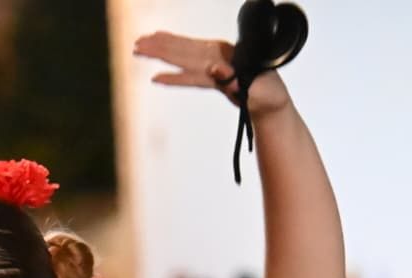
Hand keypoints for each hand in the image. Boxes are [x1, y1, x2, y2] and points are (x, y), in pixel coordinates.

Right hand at [133, 32, 290, 114]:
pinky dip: (173, 73)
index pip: (192, 59)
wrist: (274, 99)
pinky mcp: (212, 74)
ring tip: (141, 47)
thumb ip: (234, 80)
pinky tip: (158, 76)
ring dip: (162, 52)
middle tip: (138, 44)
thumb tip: (211, 69)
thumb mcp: (256, 89)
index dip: (171, 57)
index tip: (154, 56)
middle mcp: (217, 59)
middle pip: (182, 53)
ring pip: (183, 56)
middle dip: (160, 49)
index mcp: (225, 60)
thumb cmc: (268, 94)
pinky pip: (188, 72)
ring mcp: (214, 64)